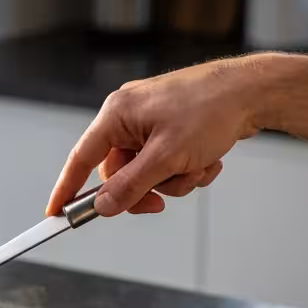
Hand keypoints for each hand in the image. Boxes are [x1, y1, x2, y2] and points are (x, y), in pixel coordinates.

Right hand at [47, 55, 271, 217]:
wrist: (252, 93)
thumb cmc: (210, 110)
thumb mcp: (166, 157)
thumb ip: (130, 186)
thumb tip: (103, 206)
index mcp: (117, 115)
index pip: (81, 159)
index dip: (66, 189)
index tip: (55, 214)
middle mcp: (130, 117)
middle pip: (119, 173)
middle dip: (145, 190)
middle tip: (160, 203)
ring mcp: (152, 123)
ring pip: (148, 173)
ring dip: (174, 181)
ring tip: (197, 168)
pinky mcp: (173, 130)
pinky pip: (168, 165)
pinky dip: (187, 170)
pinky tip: (207, 160)